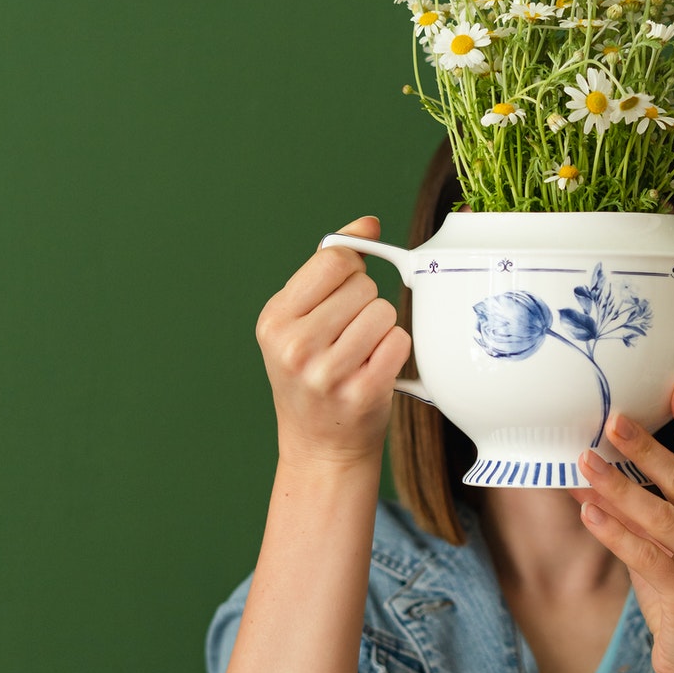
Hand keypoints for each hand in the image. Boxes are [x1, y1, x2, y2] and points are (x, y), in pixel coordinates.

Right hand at [254, 216, 410, 468]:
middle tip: (349, 334)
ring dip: (382, 328)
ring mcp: (327, 372)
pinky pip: (399, 341)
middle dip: (365, 303)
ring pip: (384, 312)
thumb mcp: (301, 321)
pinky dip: (396, 350)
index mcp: (274, 320)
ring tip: (362, 352)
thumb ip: (328, 269)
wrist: (320, 447)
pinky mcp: (362, 393)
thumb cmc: (314, 376)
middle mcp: (294, 346)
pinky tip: (377, 367)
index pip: (333, 261)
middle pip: (362, 286)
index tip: (346, 289)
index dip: (351, 269)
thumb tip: (367, 224)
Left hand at [573, 378, 673, 672]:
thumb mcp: (667, 549)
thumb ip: (643, 513)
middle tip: (613, 419)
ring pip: (662, 516)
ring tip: (584, 463)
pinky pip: (647, 555)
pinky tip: (588, 511)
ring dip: (619, 486)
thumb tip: (593, 470)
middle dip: (646, 447)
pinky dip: (614, 531)